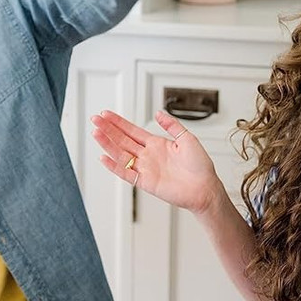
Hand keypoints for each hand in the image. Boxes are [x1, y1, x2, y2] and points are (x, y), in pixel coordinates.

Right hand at [91, 109, 223, 214]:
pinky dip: (114, 166)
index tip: (106, 114)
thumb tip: (158, 113)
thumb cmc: (200, 166)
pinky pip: (126, 173)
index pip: (132, 130)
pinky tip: (104, 157)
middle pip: (122, 140)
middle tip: (95, 119)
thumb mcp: (187, 138)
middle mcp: (147, 155)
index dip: (118, 122)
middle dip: (108, 129)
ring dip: (108, 144)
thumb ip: (172, 125)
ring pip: (121, 154)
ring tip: (96, 133)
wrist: (205, 188)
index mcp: (156, 144)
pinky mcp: (145, 182)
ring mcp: (144, 168)